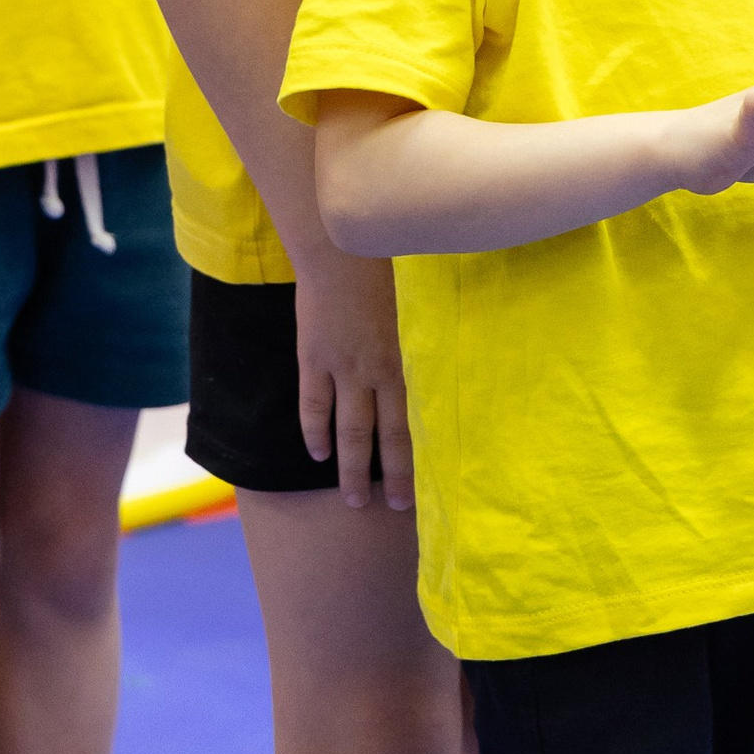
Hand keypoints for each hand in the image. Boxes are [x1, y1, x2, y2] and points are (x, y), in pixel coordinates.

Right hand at [290, 225, 414, 511]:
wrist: (341, 245)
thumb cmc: (387, 266)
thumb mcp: (418, 307)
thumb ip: (424, 339)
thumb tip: (440, 361)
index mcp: (407, 361)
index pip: (414, 423)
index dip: (417, 458)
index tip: (425, 485)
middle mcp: (377, 372)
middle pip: (385, 437)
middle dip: (390, 476)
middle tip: (397, 508)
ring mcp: (342, 368)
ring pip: (348, 431)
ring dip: (351, 468)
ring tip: (353, 499)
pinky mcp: (313, 357)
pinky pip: (314, 405)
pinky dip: (315, 433)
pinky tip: (318, 455)